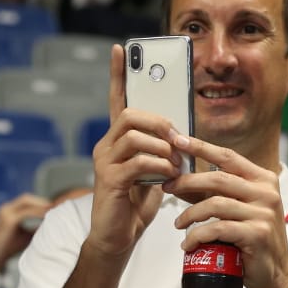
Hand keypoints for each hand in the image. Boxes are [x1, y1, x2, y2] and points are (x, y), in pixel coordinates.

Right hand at [0, 193, 53, 270]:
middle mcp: (6, 209)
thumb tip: (54, 224)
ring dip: (40, 205)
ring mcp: (6, 213)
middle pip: (26, 198)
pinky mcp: (8, 220)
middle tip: (55, 206)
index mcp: (9, 211)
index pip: (26, 201)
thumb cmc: (12, 247)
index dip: (40, 202)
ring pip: (26, 202)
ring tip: (52, 209)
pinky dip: (37, 212)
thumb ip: (38, 227)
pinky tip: (45, 216)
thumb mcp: (28, 235)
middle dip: (41, 201)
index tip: (54, 206)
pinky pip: (25, 212)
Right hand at [85, 44, 186, 256]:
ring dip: (163, 148)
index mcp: (117, 141)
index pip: (117, 101)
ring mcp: (105, 163)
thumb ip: (163, 152)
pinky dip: (160, 167)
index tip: (120, 49)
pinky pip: (138, 161)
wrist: (117, 238)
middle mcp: (106, 147)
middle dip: (160, 123)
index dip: (118, 75)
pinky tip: (169, 178)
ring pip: (135, 135)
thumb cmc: (135, 206)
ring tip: (176, 165)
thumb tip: (182, 136)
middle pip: (130, 115)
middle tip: (178, 140)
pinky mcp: (109, 180)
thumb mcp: (154, 173)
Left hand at [161, 134, 287, 287]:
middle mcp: (266, 192)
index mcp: (262, 179)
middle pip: (218, 178)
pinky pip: (218, 229)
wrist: (274, 273)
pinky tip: (188, 244)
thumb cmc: (252, 239)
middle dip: (187, 181)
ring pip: (215, 204)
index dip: (201, 147)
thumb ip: (216, 193)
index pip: (227, 156)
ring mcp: (263, 213)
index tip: (176, 139)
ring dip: (189, 214)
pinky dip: (197, 236)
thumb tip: (180, 180)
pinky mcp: (257, 234)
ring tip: (178, 224)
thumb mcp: (238, 209)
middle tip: (167, 187)